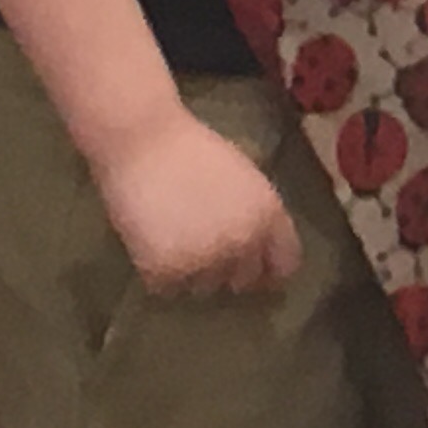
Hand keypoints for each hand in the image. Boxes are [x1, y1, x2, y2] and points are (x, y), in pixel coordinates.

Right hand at [93, 105, 301, 295]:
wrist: (142, 139)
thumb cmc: (189, 149)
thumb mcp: (242, 178)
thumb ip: (254, 215)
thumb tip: (257, 254)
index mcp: (268, 216)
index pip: (285, 264)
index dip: (269, 269)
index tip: (256, 272)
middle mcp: (244, 242)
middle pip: (242, 280)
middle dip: (224, 269)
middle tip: (200, 245)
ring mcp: (206, 260)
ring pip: (202, 286)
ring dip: (190, 271)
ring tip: (171, 236)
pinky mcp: (167, 272)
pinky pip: (166, 287)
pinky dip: (157, 271)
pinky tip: (150, 240)